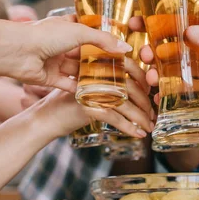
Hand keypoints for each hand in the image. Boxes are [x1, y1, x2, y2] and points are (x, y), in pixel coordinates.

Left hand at [14, 15, 131, 92]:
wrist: (17, 52)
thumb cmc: (44, 35)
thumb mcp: (80, 32)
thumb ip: (103, 40)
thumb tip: (125, 48)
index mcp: (67, 26)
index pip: (89, 29)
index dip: (103, 35)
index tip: (120, 44)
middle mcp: (61, 43)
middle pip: (86, 52)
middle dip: (101, 59)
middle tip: (121, 66)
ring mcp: (56, 61)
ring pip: (79, 70)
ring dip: (93, 76)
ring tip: (113, 82)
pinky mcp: (51, 78)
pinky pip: (69, 85)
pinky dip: (81, 89)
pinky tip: (96, 93)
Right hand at [25, 58, 152, 137]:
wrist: (46, 118)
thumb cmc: (69, 103)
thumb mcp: (90, 88)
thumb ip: (109, 84)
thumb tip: (139, 90)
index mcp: (99, 65)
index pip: (129, 66)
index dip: (144, 80)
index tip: (150, 93)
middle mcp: (96, 74)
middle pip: (131, 87)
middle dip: (146, 103)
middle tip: (152, 115)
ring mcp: (92, 89)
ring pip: (126, 104)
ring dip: (141, 118)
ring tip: (149, 127)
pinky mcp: (88, 105)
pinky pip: (115, 118)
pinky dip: (129, 128)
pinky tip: (138, 134)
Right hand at [132, 17, 198, 113]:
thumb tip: (192, 32)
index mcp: (197, 34)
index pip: (170, 24)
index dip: (150, 21)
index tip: (135, 21)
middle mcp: (188, 52)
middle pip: (160, 48)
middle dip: (147, 50)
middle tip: (145, 54)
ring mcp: (188, 72)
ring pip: (162, 70)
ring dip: (152, 72)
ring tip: (152, 76)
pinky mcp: (191, 92)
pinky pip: (171, 92)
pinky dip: (161, 94)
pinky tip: (156, 96)